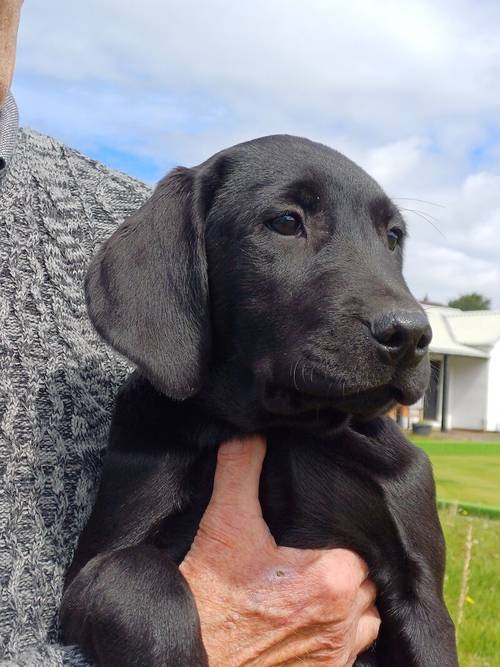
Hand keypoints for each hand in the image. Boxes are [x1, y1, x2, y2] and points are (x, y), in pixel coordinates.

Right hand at [180, 435, 379, 665]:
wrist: (190, 655)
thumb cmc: (209, 597)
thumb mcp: (224, 524)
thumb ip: (240, 470)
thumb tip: (249, 433)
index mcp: (331, 578)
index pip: (361, 539)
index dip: (345, 528)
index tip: (324, 522)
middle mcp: (345, 619)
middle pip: (368, 573)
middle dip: (348, 557)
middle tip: (319, 544)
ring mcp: (338, 652)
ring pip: (368, 609)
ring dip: (353, 595)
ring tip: (324, 577)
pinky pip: (358, 644)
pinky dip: (348, 628)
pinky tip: (321, 613)